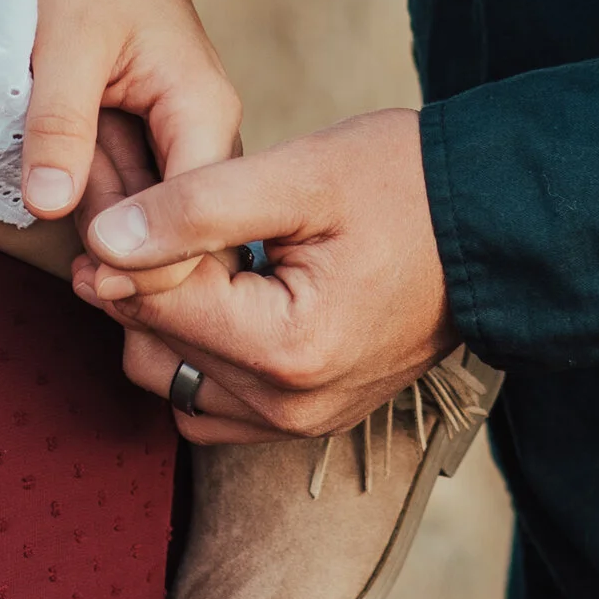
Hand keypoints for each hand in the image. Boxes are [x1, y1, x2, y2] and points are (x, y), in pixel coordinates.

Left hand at [19, 0, 241, 280]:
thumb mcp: (66, 38)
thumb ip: (60, 122)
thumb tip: (50, 206)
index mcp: (205, 113)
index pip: (197, 225)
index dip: (146, 262)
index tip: (88, 277)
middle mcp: (208, 138)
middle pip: (186, 240)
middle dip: (133, 266)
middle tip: (78, 279)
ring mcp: (186, 146)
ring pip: (160, 228)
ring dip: (115, 247)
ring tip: (73, 252)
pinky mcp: (158, 147)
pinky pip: (140, 205)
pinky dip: (107, 222)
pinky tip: (76, 226)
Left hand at [74, 109, 454, 440]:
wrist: (493, 228)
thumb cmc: (405, 187)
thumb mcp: (300, 176)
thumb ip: (197, 207)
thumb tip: (105, 238)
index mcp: (288, 349)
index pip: (155, 303)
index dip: (120, 241)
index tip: (115, 187)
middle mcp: (290, 407)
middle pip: (154, 347)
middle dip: (135, 279)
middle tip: (144, 207)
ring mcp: (301, 423)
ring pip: (172, 380)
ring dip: (160, 317)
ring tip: (180, 243)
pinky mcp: (307, 418)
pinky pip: (211, 402)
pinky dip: (195, 352)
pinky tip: (215, 290)